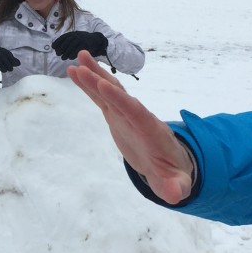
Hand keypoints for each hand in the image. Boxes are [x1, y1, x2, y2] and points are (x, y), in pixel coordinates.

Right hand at [0, 46, 18, 74]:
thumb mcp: (4, 58)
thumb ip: (12, 60)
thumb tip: (19, 63)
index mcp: (0, 50)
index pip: (7, 53)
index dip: (12, 59)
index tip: (15, 65)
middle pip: (2, 56)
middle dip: (7, 63)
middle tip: (11, 70)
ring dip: (1, 66)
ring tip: (4, 71)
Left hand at [52, 30, 108, 59]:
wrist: (97, 40)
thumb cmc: (83, 41)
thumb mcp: (75, 38)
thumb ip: (67, 42)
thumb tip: (56, 48)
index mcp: (73, 33)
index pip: (64, 37)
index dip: (58, 41)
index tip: (53, 47)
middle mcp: (77, 35)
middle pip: (67, 41)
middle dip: (61, 48)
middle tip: (58, 54)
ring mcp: (82, 39)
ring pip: (72, 45)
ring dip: (66, 52)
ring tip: (63, 58)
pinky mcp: (87, 44)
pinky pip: (79, 49)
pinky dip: (74, 53)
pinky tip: (70, 58)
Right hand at [67, 51, 194, 203]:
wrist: (171, 163)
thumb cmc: (173, 174)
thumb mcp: (176, 185)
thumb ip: (175, 188)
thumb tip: (176, 194)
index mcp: (151, 131)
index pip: (135, 112)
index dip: (120, 99)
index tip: (105, 85)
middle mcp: (139, 118)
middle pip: (120, 97)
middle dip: (102, 82)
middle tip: (83, 67)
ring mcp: (127, 115)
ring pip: (110, 92)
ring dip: (95, 75)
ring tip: (78, 57)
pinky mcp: (117, 117)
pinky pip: (102, 98)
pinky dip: (90, 86)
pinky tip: (75, 71)